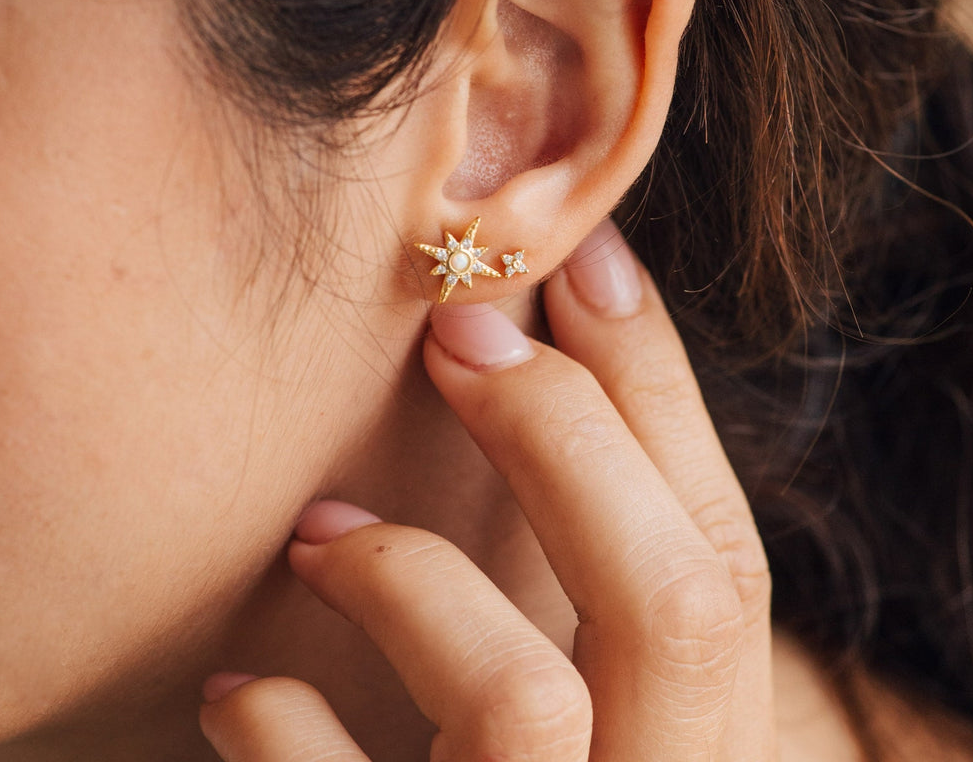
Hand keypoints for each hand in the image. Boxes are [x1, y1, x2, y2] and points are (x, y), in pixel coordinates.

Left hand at [199, 219, 775, 759]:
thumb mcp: (598, 706)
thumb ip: (593, 574)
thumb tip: (549, 358)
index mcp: (711, 753)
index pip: (727, 554)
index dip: (666, 393)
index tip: (591, 259)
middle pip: (674, 602)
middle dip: (566, 432)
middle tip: (460, 325)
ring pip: (525, 703)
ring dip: (409, 574)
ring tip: (319, 532)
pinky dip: (289, 731)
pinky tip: (244, 689)